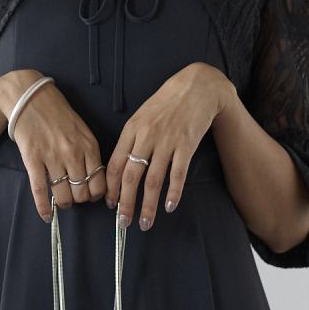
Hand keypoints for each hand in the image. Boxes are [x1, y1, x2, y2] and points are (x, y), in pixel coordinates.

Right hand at [0, 70, 107, 220]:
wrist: (29, 97)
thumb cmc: (57, 113)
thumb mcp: (82, 130)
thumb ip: (89, 153)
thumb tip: (93, 179)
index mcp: (89, 146)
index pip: (100, 183)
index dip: (96, 195)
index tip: (91, 195)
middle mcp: (73, 153)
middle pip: (83, 193)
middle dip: (80, 200)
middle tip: (75, 197)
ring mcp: (53, 157)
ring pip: (64, 195)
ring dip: (65, 204)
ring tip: (62, 202)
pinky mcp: (33, 160)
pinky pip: (41, 191)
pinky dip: (44, 207)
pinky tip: (47, 216)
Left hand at [105, 63, 236, 230]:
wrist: (197, 86)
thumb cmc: (167, 102)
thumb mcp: (142, 115)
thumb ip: (131, 140)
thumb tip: (121, 169)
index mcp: (131, 129)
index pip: (116, 164)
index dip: (111, 188)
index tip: (111, 205)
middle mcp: (146, 136)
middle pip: (132, 176)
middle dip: (126, 203)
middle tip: (123, 223)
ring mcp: (167, 141)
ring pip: (153, 180)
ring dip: (148, 205)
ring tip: (145, 223)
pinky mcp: (187, 145)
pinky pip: (177, 174)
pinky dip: (173, 192)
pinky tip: (169, 207)